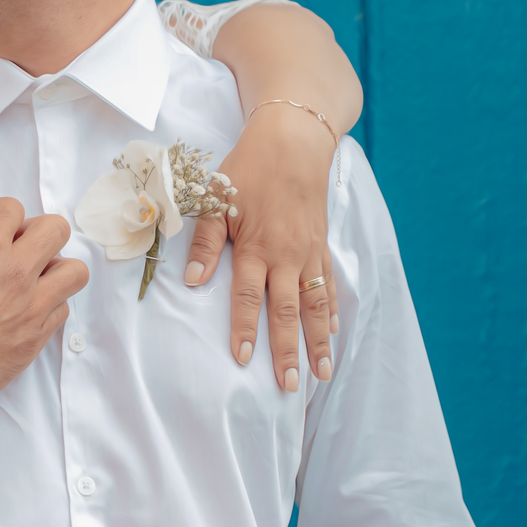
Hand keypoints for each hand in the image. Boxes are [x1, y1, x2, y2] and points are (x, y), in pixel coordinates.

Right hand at [0, 198, 88, 409]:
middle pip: (55, 230)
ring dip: (56, 269)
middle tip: (16, 249)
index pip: (11, 207)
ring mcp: (31, 305)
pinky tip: (26, 310)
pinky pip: (62, 309)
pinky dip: (49, 305)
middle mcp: (15, 270)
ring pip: (74, 271)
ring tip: (34, 279)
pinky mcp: (36, 336)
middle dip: (37, 233)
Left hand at [184, 111, 338, 390]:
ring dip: (319, 340)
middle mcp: (286, 255)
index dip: (245, 329)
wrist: (293, 141)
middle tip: (291, 385)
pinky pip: (330, 284)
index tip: (244, 359)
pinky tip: (335, 331)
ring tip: (323, 372)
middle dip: (288, 350)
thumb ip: (205, 243)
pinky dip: (333, 310)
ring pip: (316, 304)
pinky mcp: (321, 245)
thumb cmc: (248, 169)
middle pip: (287, 311)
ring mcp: (308, 252)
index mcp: (256, 246)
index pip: (248, 296)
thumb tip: (191, 281)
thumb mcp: (216, 199)